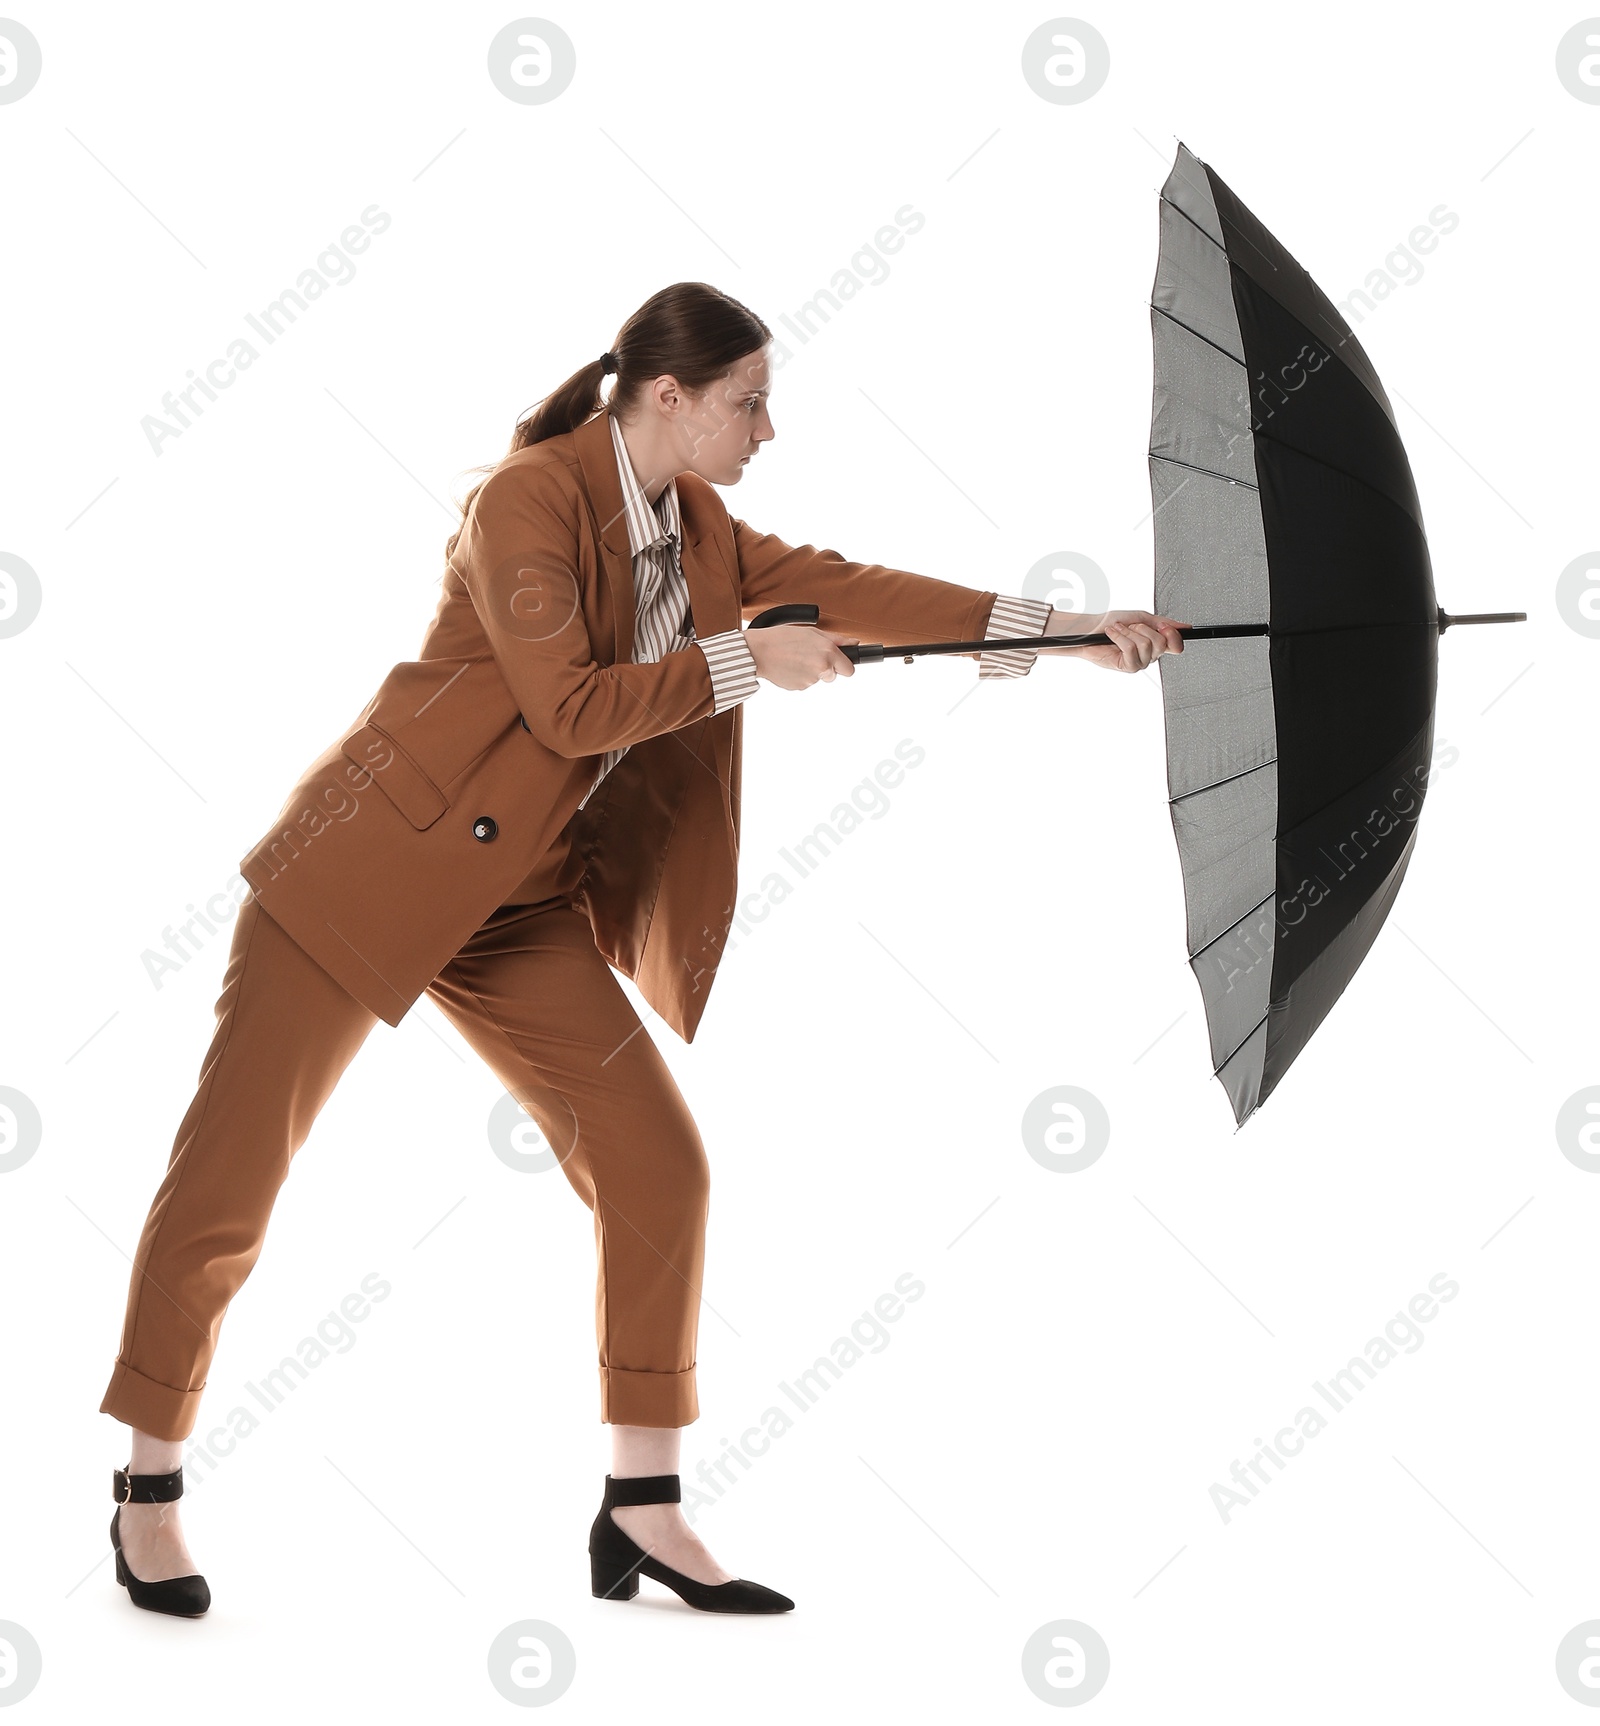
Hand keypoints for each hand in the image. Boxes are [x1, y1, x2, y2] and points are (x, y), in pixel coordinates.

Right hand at [744, 623, 857, 690]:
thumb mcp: (811, 632)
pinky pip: (804, 684)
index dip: (843, 666)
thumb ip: (836, 639)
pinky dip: (799, 677)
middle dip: (825, 669)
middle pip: (832, 676)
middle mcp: (822, 667)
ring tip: (794, 658)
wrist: (758, 652)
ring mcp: (811, 680)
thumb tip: (855, 643)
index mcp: (828, 652)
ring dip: (809, 671)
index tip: (837, 663)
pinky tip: (789, 667)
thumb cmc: (782, 638)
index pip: (849, 670)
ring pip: (817, 679)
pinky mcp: (799, 688)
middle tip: (807, 656)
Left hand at [1046, 608, 1189, 672]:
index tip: (1163, 625)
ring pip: (1145, 645)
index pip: (1177, 646)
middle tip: (1131, 626)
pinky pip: (1131, 649)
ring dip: (1129, 632)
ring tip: (1118, 629)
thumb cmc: (1113, 623)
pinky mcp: (1127, 667)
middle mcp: (1150, 655)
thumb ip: (1163, 623)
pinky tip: (1112, 634)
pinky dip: (1120, 637)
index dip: (1173, 635)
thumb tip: (1185, 627)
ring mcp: (1140, 663)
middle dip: (1143, 628)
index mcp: (1156, 643)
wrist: (1091, 628)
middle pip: (1161, 643)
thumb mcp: (1141, 618)